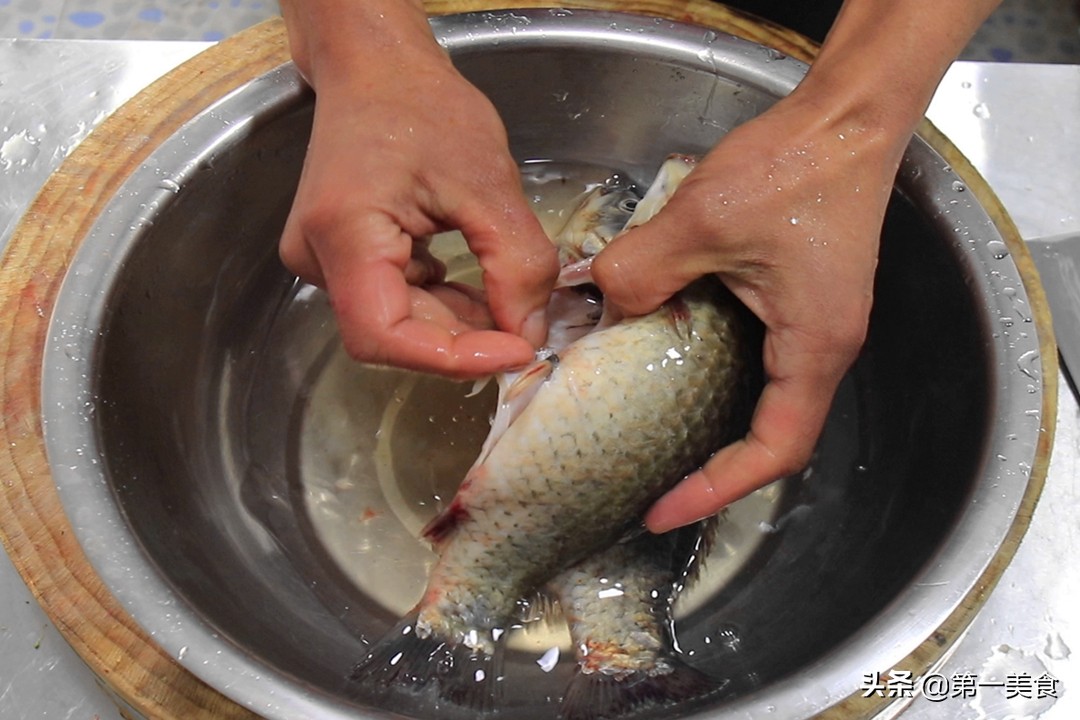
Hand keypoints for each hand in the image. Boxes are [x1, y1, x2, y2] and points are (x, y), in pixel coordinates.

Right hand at [279, 5, 557, 377]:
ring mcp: (325, 258)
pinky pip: (395, 300)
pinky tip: (480, 287)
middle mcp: (318, 256)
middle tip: (526, 330)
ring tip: (509, 301)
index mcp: (344, 233)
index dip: (452, 358)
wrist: (378, 68)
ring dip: (458, 322)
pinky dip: (443, 302)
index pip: (385, 335)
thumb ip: (516, 263)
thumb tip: (530, 334)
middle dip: (465, 340)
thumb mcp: (488, 181)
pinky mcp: (343, 256)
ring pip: (397, 322)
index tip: (516, 352)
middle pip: (393, 334)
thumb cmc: (422, 106)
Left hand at [592, 91, 900, 532]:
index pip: (772, 450)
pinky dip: (719, 382)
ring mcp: (815, 324)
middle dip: (714, 471)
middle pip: (773, 438)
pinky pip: (760, 361)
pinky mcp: (801, 300)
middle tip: (653, 490)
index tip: (663, 509)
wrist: (844, 120)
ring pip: (764, 400)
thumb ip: (641, 270)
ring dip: (716, 428)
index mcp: (812, 347)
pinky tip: (672, 365)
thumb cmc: (793, 168)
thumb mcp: (702, 221)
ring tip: (659, 444)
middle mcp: (822, 347)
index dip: (717, 490)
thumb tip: (598, 300)